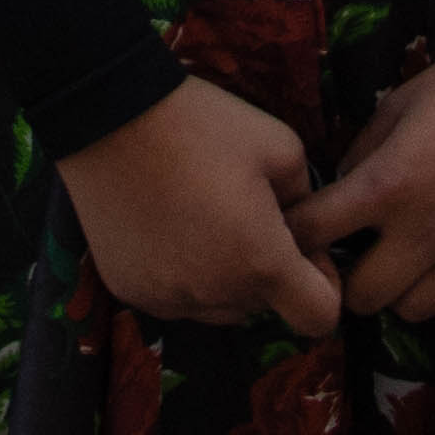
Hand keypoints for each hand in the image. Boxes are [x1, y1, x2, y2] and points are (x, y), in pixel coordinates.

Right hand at [55, 79, 343, 337]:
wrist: (110, 116)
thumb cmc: (202, 125)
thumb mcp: (282, 146)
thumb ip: (308, 200)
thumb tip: (303, 228)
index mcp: (261, 263)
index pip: (318, 319)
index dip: (325, 284)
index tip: (305, 247)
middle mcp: (215, 295)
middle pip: (264, 306)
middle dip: (269, 271)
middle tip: (248, 214)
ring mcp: (167, 298)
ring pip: (219, 306)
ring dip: (225, 278)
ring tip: (205, 218)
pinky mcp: (129, 290)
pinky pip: (174, 297)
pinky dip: (182, 273)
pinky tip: (168, 225)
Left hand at [290, 39, 434, 322]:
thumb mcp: (398, 104)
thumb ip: (360, 156)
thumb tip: (337, 194)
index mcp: (389, 184)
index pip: (314, 234)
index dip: (295, 234)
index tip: (301, 231)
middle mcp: (427, 231)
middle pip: (361, 296)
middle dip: (348, 277)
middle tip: (357, 255)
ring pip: (413, 311)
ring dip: (399, 289)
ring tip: (405, 260)